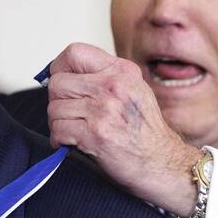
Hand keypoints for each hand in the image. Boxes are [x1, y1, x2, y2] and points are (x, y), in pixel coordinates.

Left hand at [45, 43, 202, 215]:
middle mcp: (114, 85)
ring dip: (58, 123)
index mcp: (122, 71)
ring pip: (54, 108)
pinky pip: (58, 129)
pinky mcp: (96, 133)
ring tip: (73, 131)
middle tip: (68, 114)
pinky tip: (72, 143)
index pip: (74, 53)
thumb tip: (64, 75)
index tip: (61, 83)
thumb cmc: (146, 133)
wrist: (163, 164)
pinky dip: (59, 139)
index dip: (59, 68)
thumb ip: (104, 79)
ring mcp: (104, 109)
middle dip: (57, 102)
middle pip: (58, 83)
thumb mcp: (134, 92)